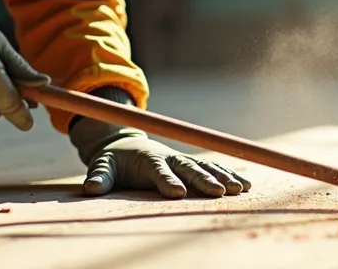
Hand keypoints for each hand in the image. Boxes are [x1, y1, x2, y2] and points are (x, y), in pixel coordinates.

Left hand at [69, 120, 250, 198]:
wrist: (125, 145)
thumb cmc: (113, 160)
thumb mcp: (102, 166)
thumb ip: (98, 177)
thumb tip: (90, 188)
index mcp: (148, 158)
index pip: (158, 170)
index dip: (168, 180)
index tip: (177, 193)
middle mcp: (169, 157)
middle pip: (189, 168)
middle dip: (205, 180)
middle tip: (219, 192)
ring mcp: (183, 160)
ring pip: (206, 166)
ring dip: (223, 177)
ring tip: (240, 189)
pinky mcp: (191, 164)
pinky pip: (213, 168)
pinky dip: (229, 174)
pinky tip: (246, 185)